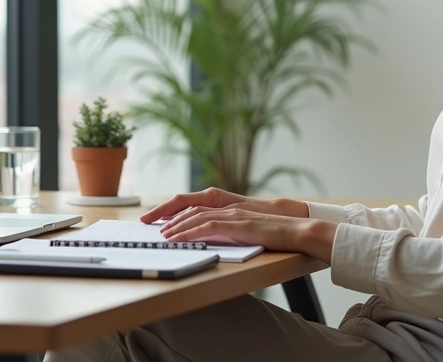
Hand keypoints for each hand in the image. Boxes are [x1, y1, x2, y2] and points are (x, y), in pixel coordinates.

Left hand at [140, 187, 308, 232]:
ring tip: (161, 234)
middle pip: (189, 206)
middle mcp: (226, 206)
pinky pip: (209, 226)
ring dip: (176, 225)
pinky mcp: (238, 224)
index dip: (172, 210)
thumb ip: (226, 230)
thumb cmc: (272, 232)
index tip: (155, 218)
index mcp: (226, 206)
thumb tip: (206, 238)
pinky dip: (192, 231)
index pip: (193, 204)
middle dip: (165, 214)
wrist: (296, 229)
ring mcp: (232, 213)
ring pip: (196, 215)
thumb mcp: (243, 230)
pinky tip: (181, 237)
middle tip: (146, 222)